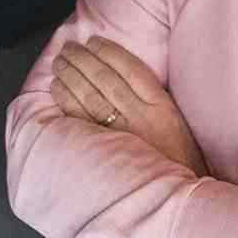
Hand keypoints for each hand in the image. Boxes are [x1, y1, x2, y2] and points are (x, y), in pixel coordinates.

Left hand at [50, 36, 206, 176]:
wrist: (179, 197)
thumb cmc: (176, 157)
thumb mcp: (174, 121)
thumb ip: (151, 99)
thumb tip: (116, 72)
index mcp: (162, 106)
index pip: (132, 70)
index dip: (110, 52)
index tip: (94, 41)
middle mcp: (142, 117)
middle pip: (106, 79)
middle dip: (83, 59)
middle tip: (68, 47)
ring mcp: (122, 134)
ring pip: (90, 96)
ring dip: (71, 75)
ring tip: (60, 62)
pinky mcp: (106, 149)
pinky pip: (81, 119)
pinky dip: (67, 100)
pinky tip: (57, 87)